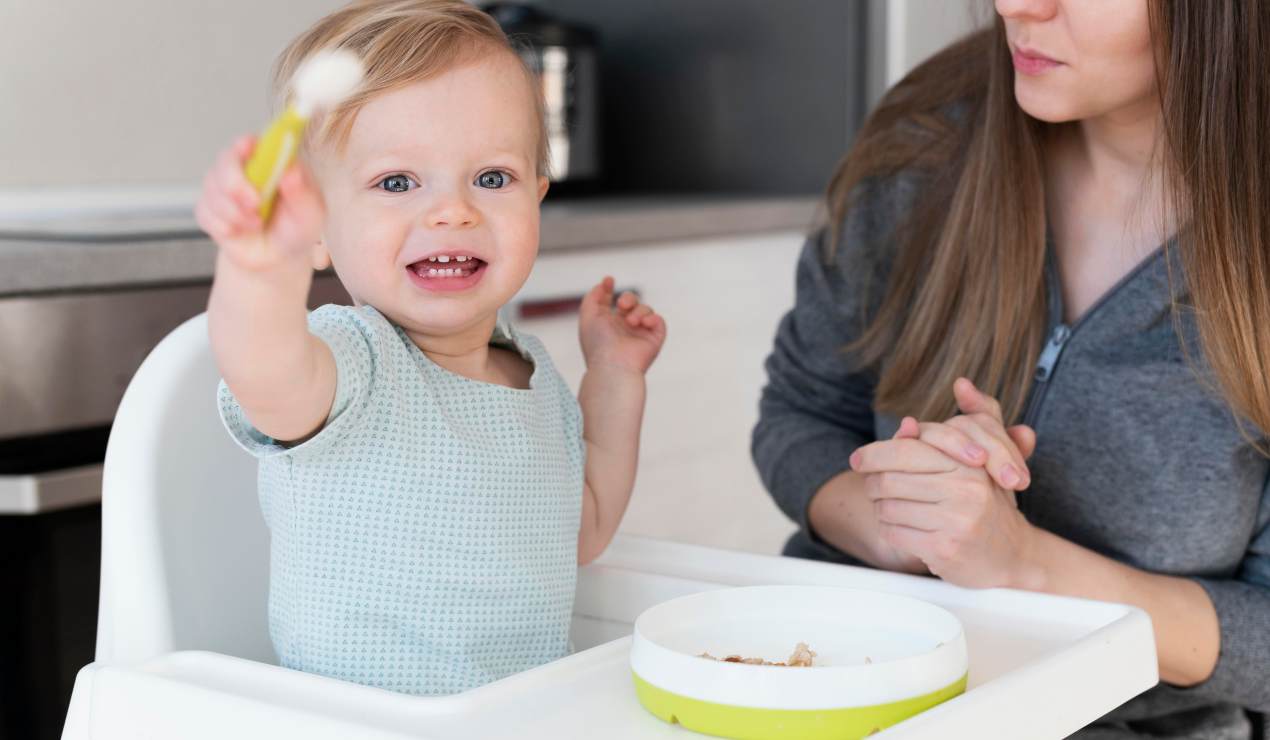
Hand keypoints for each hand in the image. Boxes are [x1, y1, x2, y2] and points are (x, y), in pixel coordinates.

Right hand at [195, 135, 326, 272]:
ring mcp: (223, 187)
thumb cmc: (297, 229)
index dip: (247, 142)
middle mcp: (244, 169)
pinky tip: (240, 231)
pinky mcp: (209, 208)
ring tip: (257, 223)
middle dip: (235, 183)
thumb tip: (292, 171)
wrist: (278, 259)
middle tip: (255, 203)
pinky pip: (205, 212)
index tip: (248, 148)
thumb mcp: (311, 214)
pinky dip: (224, 227)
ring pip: (213, 189)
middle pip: (225, 159)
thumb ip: (303, 192)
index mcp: (271, 162)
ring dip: (236, 213)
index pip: (254, 141)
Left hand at [578, 276, 666, 373]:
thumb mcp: (588, 316)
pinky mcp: (654, 339)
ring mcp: (640, 333)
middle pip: (631, 301)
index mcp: (607, 323)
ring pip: (645, 309)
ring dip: (638, 311)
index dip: (609, 289)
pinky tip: (642, 324)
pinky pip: (658, 320)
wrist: (612, 365)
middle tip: (621, 305)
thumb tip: (604, 284)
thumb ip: (592, 297)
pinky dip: (652, 318)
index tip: (608, 281)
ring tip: (631, 322)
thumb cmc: (598, 343)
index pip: (610, 301)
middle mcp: (624, 328)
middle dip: (628, 298)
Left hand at [847, 379, 1038, 588]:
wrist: (1012, 556)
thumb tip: (906, 423)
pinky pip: (893, 533)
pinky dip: (890, 531)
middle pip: (888, 479)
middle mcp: (966, 489)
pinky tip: (904, 531)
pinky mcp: (944, 548)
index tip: (857, 459)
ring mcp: (956, 520)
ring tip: (896, 511)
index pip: (907, 449)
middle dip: (873, 485)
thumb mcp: (969, 467)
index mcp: (969, 464)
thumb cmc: (983, 507)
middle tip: (874, 489)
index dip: (874, 453)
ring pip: (887, 507)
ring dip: (882, 510)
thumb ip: (938, 441)